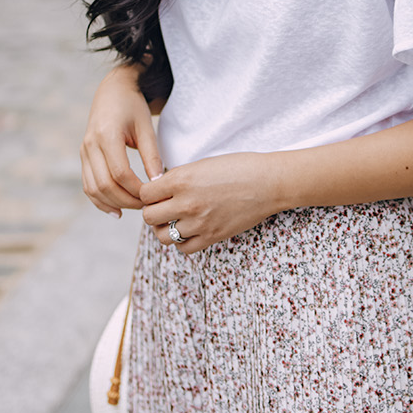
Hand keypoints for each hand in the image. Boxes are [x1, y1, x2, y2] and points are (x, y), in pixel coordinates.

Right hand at [81, 64, 163, 217]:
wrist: (113, 91)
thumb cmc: (133, 107)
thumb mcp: (146, 127)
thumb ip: (151, 155)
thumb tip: (159, 183)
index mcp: (107, 135)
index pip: (120, 173)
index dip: (136, 190)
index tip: (152, 196)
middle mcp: (90, 145)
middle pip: (104, 185)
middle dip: (126, 200)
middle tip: (146, 206)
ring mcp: (84, 151)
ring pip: (93, 188)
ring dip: (112, 203)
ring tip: (133, 209)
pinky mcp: (83, 156)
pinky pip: (87, 185)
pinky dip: (99, 200)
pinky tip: (116, 210)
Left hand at [139, 153, 279, 253]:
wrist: (268, 182)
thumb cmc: (238, 168)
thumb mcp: (202, 164)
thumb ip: (177, 177)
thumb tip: (157, 189)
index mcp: (182, 179)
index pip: (145, 194)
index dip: (148, 193)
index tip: (157, 193)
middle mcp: (187, 202)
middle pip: (149, 216)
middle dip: (153, 211)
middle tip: (164, 207)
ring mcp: (199, 222)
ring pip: (162, 236)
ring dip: (164, 229)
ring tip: (174, 220)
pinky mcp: (212, 236)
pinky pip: (183, 248)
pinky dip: (182, 241)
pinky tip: (189, 230)